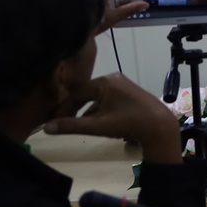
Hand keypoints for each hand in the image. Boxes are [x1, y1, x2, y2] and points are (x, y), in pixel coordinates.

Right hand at [44, 73, 181, 162]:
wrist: (159, 125)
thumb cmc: (127, 123)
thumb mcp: (97, 126)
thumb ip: (71, 126)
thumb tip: (46, 127)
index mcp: (104, 82)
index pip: (75, 92)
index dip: (63, 107)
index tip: (54, 120)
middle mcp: (113, 78)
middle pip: (85, 92)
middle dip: (73, 108)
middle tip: (63, 122)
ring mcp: (123, 84)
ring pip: (97, 96)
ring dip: (86, 110)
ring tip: (78, 124)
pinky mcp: (130, 92)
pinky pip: (108, 98)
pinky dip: (99, 109)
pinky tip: (96, 122)